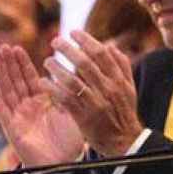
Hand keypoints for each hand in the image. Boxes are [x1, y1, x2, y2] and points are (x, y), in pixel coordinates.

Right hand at [0, 45, 83, 166]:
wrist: (64, 164)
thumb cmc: (70, 142)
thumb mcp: (71, 112)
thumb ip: (65, 94)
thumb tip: (66, 73)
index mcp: (44, 102)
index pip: (31, 78)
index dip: (24, 63)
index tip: (17, 47)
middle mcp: (29, 107)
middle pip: (17, 81)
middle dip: (10, 64)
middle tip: (2, 46)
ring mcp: (19, 117)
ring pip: (7, 91)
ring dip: (0, 75)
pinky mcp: (12, 129)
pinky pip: (1, 111)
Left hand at [42, 30, 143, 155]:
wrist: (123, 141)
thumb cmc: (123, 111)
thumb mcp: (129, 88)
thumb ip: (121, 66)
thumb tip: (110, 45)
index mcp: (118, 80)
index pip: (101, 53)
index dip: (86, 40)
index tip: (73, 32)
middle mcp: (108, 89)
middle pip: (85, 63)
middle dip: (68, 49)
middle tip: (55, 41)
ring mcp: (95, 103)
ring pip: (72, 80)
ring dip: (57, 68)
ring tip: (47, 61)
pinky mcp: (83, 117)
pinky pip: (64, 98)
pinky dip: (52, 88)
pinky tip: (43, 81)